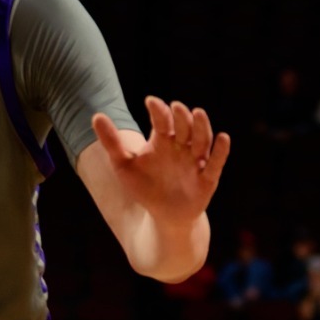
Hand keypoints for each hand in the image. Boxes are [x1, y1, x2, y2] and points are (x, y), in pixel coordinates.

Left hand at [92, 96, 229, 223]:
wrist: (164, 216)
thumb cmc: (145, 187)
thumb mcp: (124, 165)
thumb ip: (111, 142)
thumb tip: (96, 115)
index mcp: (163, 140)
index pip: (162, 120)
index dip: (158, 111)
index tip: (151, 102)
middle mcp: (182, 146)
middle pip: (184, 126)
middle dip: (181, 116)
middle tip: (175, 107)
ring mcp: (196, 161)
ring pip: (202, 139)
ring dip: (201, 126)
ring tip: (198, 113)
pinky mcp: (208, 178)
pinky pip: (216, 162)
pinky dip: (221, 150)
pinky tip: (223, 137)